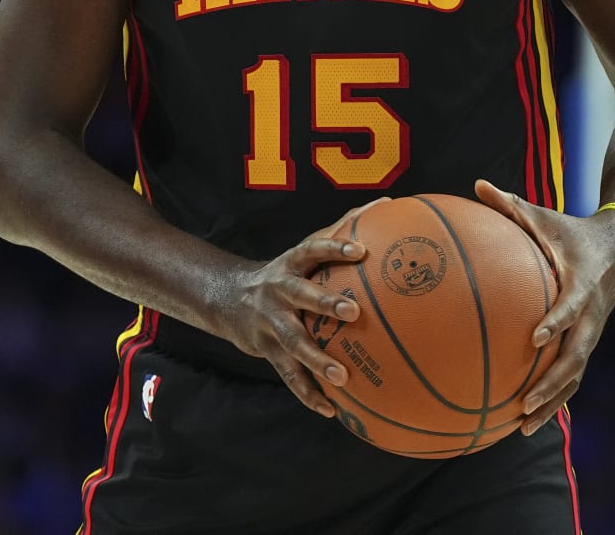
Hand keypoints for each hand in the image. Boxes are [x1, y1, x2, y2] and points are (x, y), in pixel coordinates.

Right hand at [216, 198, 387, 418]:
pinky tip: (331, 410)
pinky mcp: (267, 351)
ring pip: (293, 343)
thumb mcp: (304, 249)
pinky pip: (288, 375)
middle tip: (354, 313)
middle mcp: (278, 291)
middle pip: (301, 296)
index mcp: (291, 264)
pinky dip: (308, 394)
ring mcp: (270, 323)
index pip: (313, 250)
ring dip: (316, 360)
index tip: (361, 251)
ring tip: (343, 377)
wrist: (228, 298)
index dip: (335, 249)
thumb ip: (342, 227)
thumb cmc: (286, 271)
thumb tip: (386, 203)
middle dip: (325, 304)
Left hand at [474, 179, 614, 435]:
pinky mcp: (588, 343)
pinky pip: (572, 376)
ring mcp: (592, 332)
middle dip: (553, 383)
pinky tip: (527, 418)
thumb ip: (511, 205)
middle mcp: (592, 314)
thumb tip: (476, 185)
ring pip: (576, 375)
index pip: (571, 306)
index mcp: (582, 282)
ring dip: (554, 402)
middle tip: (525, 403)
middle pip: (577, 356)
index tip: (534, 337)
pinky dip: (555, 399)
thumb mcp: (545, 215)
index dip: (557, 321)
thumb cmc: (572, 231)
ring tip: (524, 426)